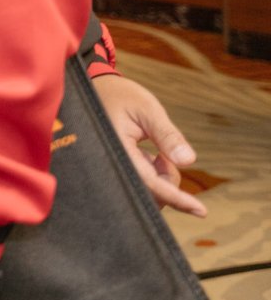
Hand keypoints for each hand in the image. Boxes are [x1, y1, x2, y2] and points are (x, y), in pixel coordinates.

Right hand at [92, 73, 207, 216]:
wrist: (98, 89)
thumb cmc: (121, 96)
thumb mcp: (147, 109)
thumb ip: (167, 135)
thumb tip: (189, 161)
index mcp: (116, 150)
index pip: (150, 183)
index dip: (177, 198)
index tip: (201, 210)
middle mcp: (111, 164)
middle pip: (148, 194)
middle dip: (168, 184)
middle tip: (165, 155)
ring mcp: (113, 168)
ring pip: (146, 191)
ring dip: (161, 179)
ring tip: (159, 153)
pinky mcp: (118, 168)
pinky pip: (140, 183)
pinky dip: (154, 175)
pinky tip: (153, 157)